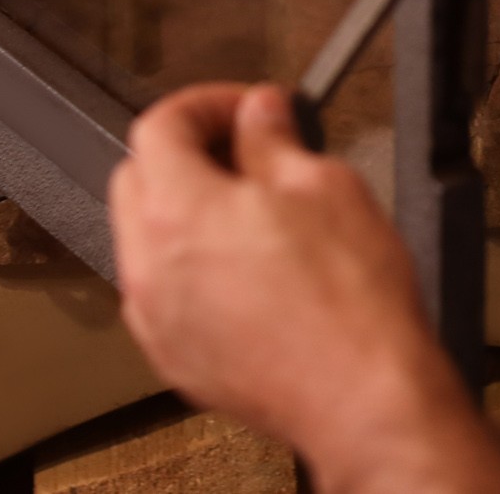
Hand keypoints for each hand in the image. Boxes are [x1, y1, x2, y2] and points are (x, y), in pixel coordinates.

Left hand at [109, 84, 499, 493]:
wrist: (362, 397)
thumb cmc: (350, 302)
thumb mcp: (324, 185)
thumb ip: (274, 139)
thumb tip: (260, 113)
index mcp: (178, 211)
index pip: (158, 127)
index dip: (205, 103)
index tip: (243, 110)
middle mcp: (149, 266)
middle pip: (137, 181)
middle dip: (185, 154)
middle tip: (245, 151)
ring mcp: (155, 320)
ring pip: (145, 242)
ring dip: (185, 213)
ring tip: (253, 213)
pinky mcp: (174, 359)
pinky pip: (164, 296)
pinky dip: (192, 270)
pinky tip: (249, 271)